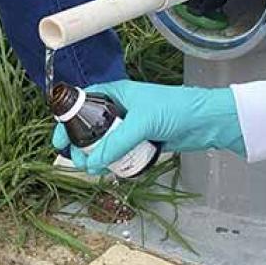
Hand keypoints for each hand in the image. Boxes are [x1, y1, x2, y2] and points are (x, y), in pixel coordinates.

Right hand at [50, 80, 245, 174]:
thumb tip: (92, 163)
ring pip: (106, 142)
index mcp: (116, 93)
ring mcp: (131, 126)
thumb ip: (116, 143)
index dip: (67, 119)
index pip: (82, 103)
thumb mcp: (142, 123)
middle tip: (75, 160)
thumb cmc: (176, 109)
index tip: (58, 138)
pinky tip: (112, 170)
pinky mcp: (142, 141)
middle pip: (91, 127)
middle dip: (80, 144)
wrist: (207, 122)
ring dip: (97, 156)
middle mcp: (121, 108)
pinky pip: (122, 153)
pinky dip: (115, 162)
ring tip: (93, 169)